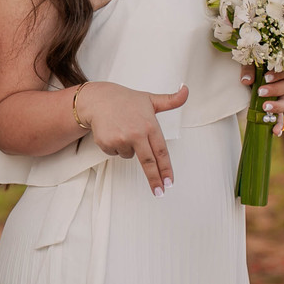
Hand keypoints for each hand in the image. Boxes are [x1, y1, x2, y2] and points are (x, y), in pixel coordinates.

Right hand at [76, 82, 187, 196]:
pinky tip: (113, 132)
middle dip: (155, 179)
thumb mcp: (150, 99)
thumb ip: (171, 100)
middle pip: (148, 162)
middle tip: (159, 192)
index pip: (161, 151)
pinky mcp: (107, 143)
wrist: (98, 100)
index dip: (166, 169)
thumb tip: (186, 90)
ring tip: (123, 130)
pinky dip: (116, 147)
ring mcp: (121, 139)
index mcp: (149, 125)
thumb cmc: (126, 100)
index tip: (169, 182)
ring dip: (129, 148)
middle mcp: (136, 133)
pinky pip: (116, 153)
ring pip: (130, 155)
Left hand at [240, 66, 283, 136]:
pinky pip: (280, 118)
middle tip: (260, 92)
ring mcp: (280, 98)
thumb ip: (248, 69)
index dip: (277, 75)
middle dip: (274, 90)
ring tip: (265, 108)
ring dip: (277, 106)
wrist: (246, 78)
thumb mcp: (248, 64)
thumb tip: (246, 81)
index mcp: (279, 71)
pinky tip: (276, 132)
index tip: (266, 78)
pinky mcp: (274, 109)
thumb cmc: (250, 68)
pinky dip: (279, 125)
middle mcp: (283, 85)